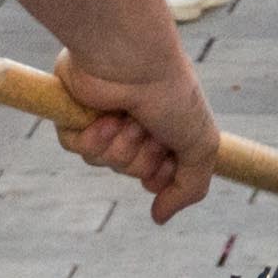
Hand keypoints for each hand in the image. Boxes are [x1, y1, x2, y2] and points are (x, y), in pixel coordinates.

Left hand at [43, 45, 224, 223]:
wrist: (132, 60)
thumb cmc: (170, 94)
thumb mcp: (201, 145)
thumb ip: (191, 187)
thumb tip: (159, 217)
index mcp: (164, 126)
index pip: (157, 176)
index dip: (161, 176)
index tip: (169, 160)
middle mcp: (134, 123)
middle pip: (129, 170)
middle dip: (139, 155)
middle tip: (147, 127)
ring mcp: (104, 117)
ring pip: (103, 161)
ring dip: (118, 144)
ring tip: (125, 116)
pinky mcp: (76, 112)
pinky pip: (76, 148)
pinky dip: (92, 138)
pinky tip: (103, 116)